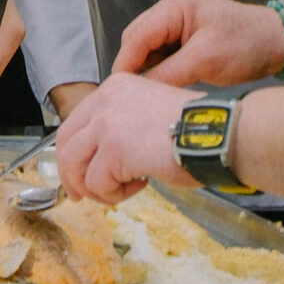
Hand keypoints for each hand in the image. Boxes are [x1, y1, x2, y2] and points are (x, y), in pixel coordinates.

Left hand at [53, 73, 196, 202]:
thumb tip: (102, 157)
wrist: (216, 133)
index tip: (78, 174)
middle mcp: (105, 101)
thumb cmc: (195, 129)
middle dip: (71, 175)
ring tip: (119, 192)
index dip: (72, 153)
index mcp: (114, 88)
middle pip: (66, 143)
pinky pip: (98, 183)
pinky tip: (140, 184)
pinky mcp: (113, 150)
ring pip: (75, 166)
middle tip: (81, 195)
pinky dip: (115, 194)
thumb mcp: (148, 112)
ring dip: (95, 188)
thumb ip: (121, 126)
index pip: (75, 123)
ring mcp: (106, 124)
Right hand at [110, 0, 283, 86]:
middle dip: (133, 68)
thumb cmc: (246, 46)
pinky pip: (160, 54)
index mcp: (174, 5)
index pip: (137, 35)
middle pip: (137, 40)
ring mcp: (176, 22)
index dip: (125, 64)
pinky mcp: (183, 36)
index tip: (119, 93)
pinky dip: (159, 70)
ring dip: (146, 71)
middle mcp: (170, 9)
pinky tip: (161, 88)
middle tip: (132, 98)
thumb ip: (168, 74)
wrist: (278, 42)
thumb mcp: (206, 60)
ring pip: (146, 49)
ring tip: (146, 96)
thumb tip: (138, 93)